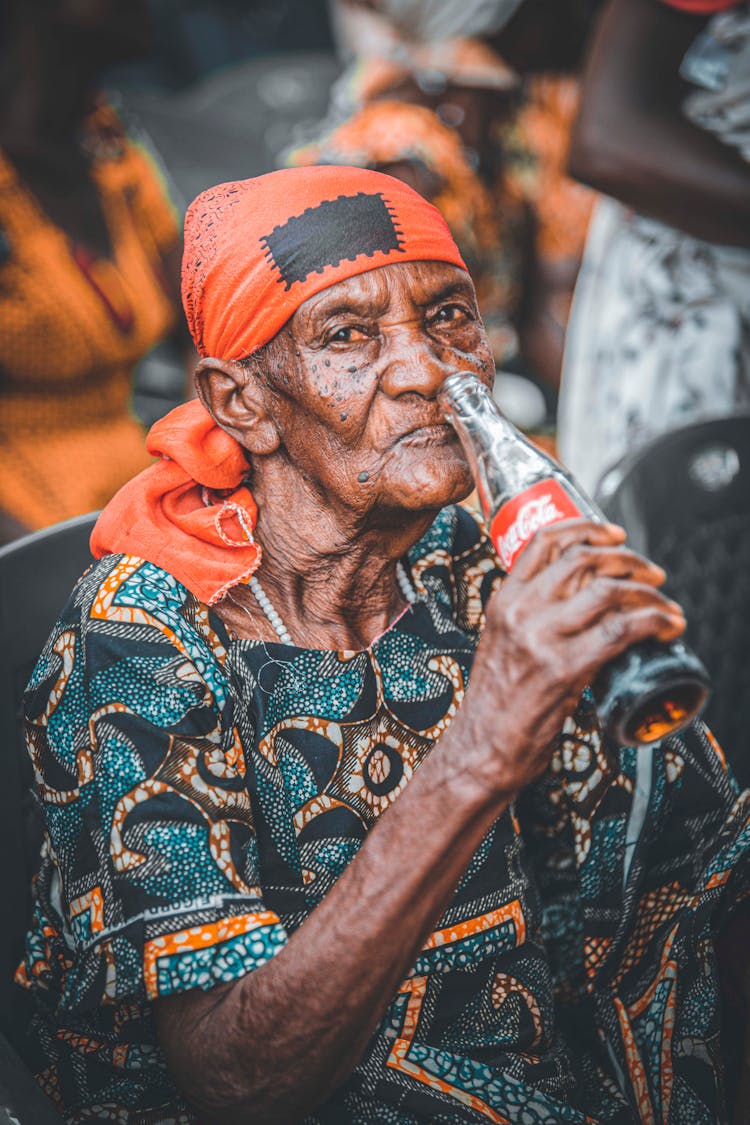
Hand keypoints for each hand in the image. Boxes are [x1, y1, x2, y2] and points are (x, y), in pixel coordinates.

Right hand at [453, 519, 685, 798]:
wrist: (483, 748)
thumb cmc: (498, 701)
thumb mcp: (503, 641)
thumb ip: (532, 615)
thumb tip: (585, 596)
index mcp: (503, 600)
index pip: (544, 541)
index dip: (587, 528)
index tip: (616, 535)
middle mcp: (520, 612)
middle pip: (584, 559)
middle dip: (629, 559)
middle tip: (652, 573)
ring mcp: (541, 639)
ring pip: (608, 591)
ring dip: (648, 592)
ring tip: (665, 605)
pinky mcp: (564, 669)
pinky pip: (621, 630)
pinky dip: (654, 622)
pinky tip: (668, 627)